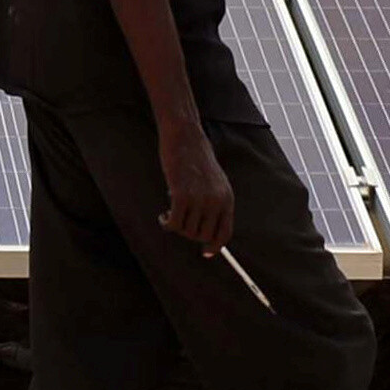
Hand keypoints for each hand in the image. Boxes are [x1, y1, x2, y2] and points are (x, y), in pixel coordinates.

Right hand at [155, 114, 234, 250]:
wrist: (185, 137)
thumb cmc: (196, 158)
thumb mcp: (215, 182)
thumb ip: (215, 203)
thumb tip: (206, 231)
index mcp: (227, 199)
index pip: (224, 233)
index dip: (215, 246)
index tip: (205, 253)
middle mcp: (216, 201)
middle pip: (202, 235)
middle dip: (189, 233)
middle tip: (179, 221)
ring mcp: (199, 199)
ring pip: (187, 231)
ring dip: (176, 226)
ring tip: (170, 213)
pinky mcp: (181, 195)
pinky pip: (174, 223)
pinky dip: (166, 223)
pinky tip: (162, 215)